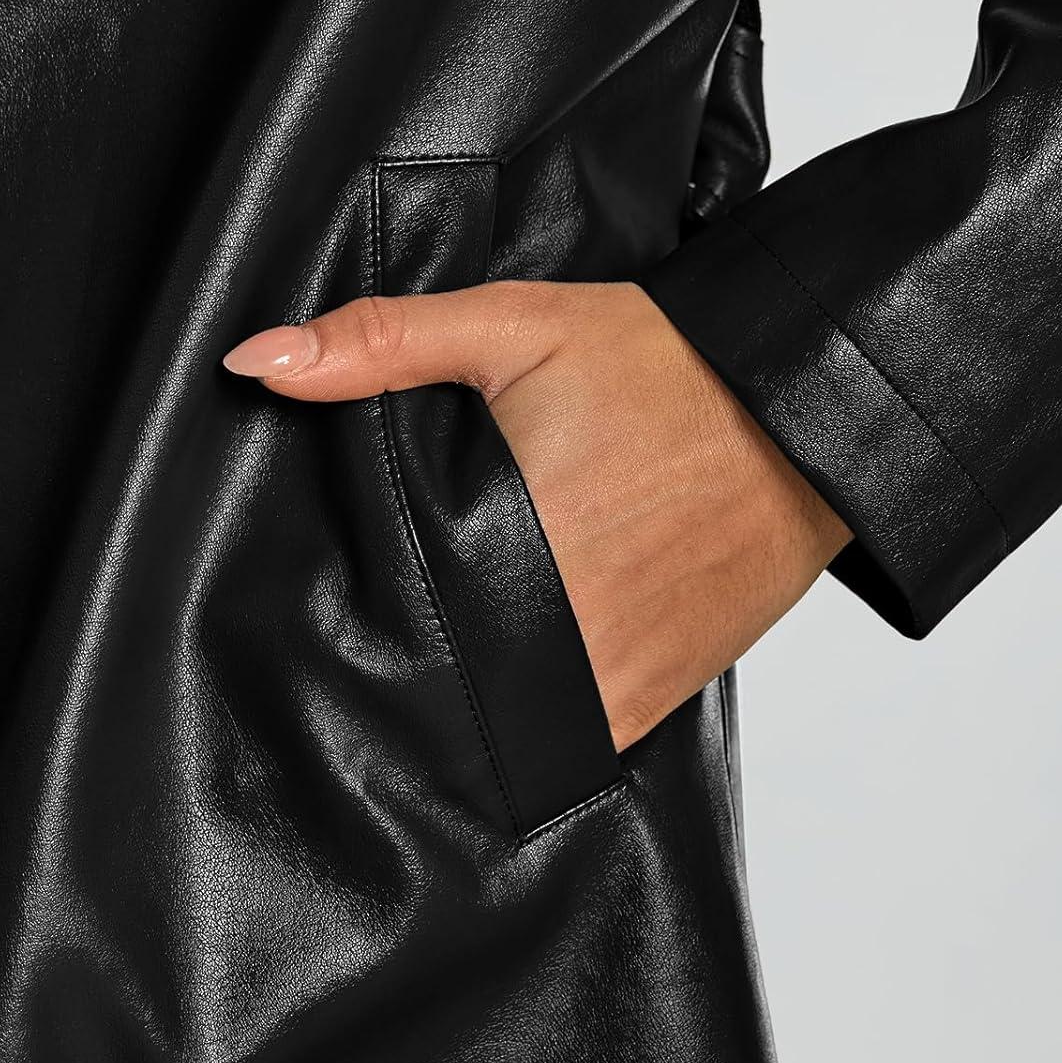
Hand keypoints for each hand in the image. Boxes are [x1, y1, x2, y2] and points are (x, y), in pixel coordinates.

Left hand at [223, 280, 851, 751]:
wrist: (802, 411)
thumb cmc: (666, 368)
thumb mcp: (519, 326)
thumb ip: (383, 345)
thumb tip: (257, 363)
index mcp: (510, 552)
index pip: (394, 634)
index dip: (355, 634)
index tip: (327, 622)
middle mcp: (563, 636)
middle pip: (447, 690)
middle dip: (413, 669)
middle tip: (389, 634)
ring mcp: (618, 678)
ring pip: (510, 729)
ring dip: (477, 705)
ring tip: (454, 658)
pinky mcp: (660, 692)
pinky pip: (577, 736)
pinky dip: (544, 717)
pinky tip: (524, 670)